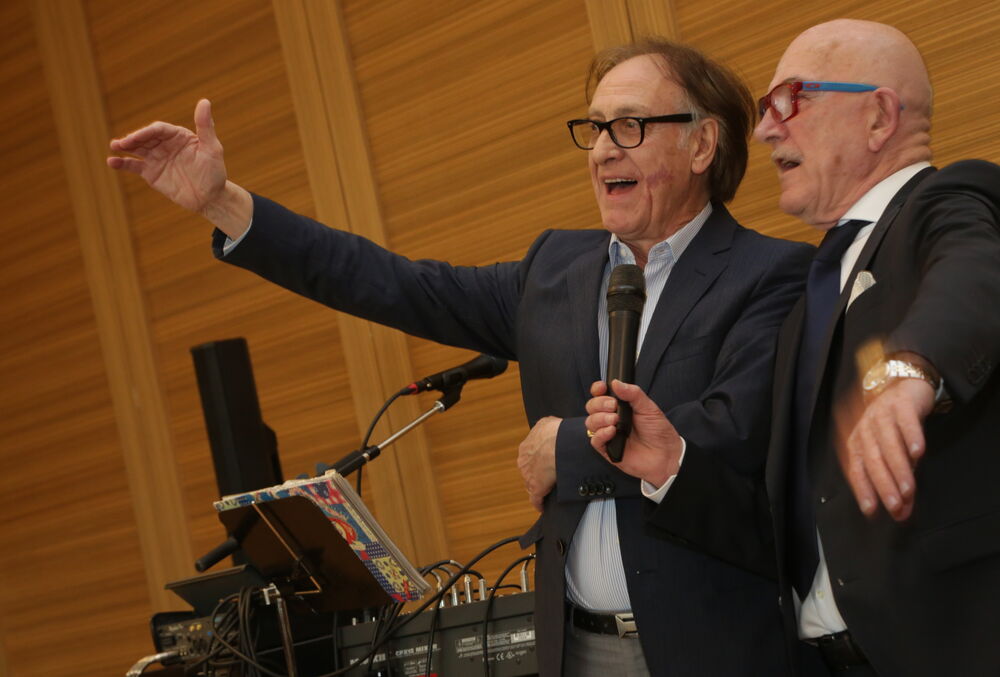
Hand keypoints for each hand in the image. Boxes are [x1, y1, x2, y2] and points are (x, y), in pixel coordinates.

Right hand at [107, 99, 250, 236]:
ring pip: (136, 149)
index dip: (146, 132)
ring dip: (124, 146)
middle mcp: (165, 144)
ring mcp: (156, 158)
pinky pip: (133, 166)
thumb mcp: (212, 148)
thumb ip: (206, 126)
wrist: (210, 198)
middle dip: (133, 139)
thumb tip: (204, 101)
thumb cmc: (214, 172)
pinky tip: (112, 162)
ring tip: (114, 146)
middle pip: (145, 138)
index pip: (158, 129)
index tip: (136, 138)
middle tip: (121, 143)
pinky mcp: (150, 172)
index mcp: (178, 135)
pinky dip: (122, 163)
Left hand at [517, 416, 560, 510]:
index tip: (545, 462)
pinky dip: (539, 504)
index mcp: (525, 447)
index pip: (529, 457)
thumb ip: (545, 427)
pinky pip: (535, 500)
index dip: (538, 460)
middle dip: (536, 473)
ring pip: (531, 484)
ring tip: (548, 491)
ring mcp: (528, 476)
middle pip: (528, 471)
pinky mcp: (536, 489)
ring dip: (538, 488)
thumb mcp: (548, 423)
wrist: (559, 444)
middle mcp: (523, 462)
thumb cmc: (556, 432)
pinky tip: (543, 507)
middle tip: (549, 476)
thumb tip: (549, 428)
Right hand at [584, 380, 682, 486]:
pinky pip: (594, 440)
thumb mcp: (648, 407)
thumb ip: (633, 393)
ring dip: (600, 418)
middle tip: (613, 406)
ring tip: (615, 420)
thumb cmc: (658, 431)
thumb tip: (616, 382)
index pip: (600, 395)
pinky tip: (612, 431)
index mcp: (619, 406)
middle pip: (592, 406)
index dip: (598, 389)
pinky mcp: (607, 450)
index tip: (602, 387)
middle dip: (599, 403)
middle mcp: (611, 419)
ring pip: (591, 422)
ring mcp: (608, 434)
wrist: (666, 455)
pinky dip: (601, 434)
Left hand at [838, 377, 934, 520]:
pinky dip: (912, 437)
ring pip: (888, 444)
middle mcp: (866, 428)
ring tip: (909, 488)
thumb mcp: (889, 451)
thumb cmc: (892, 426)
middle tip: (896, 505)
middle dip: (884, 485)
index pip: (857, 468)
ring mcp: (882, 414)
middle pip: (872, 459)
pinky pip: (906, 422)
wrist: (903, 387)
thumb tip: (903, 512)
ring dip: (899, 468)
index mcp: (857, 441)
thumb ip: (895, 480)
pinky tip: (919, 453)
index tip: (872, 510)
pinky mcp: (901, 404)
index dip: (863, 489)